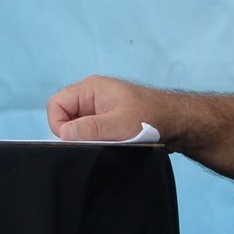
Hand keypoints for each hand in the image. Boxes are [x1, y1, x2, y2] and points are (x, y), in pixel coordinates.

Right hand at [46, 75, 161, 141]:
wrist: (177, 122)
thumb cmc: (150, 117)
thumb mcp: (118, 124)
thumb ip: (89, 128)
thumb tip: (63, 134)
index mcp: (89, 89)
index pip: (56, 104)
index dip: (59, 124)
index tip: (76, 140)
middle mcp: (91, 97)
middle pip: (65, 116)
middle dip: (75, 133)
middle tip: (94, 143)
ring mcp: (98, 109)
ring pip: (78, 127)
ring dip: (87, 139)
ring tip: (107, 144)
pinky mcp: (106, 122)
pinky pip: (90, 133)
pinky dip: (96, 142)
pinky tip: (111, 145)